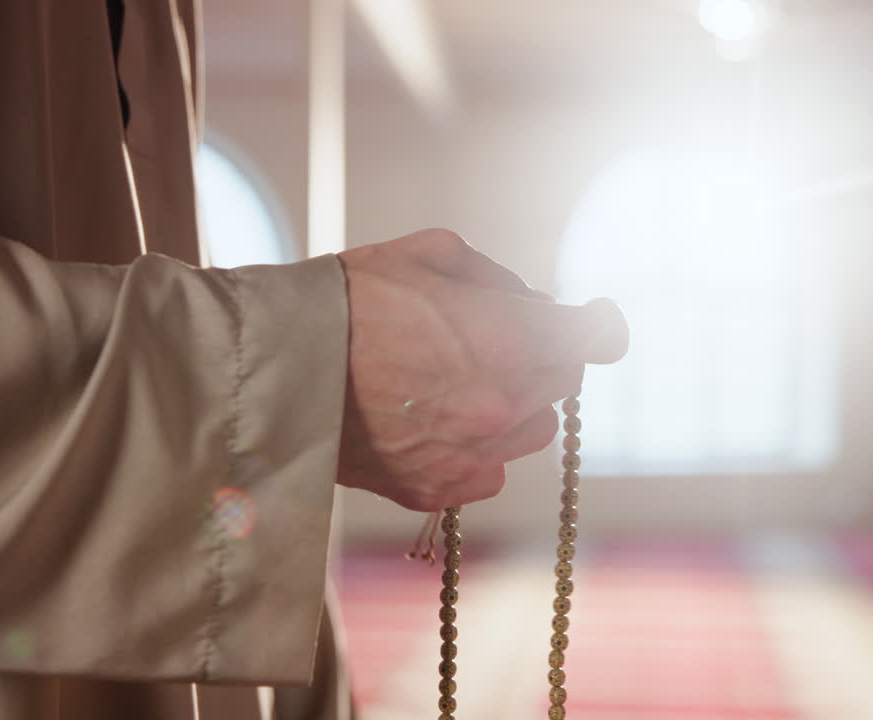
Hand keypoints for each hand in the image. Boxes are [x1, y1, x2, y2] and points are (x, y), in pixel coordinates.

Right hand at [335, 229, 627, 510]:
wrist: (275, 368)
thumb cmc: (349, 301)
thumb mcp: (430, 253)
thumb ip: (499, 280)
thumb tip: (533, 305)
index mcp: (509, 339)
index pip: (594, 337)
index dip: (596, 323)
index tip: (591, 319)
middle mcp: (502, 405)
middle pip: (563, 380)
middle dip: (544, 355)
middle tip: (497, 338)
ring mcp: (472, 454)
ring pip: (533, 430)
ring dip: (516, 404)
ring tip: (459, 383)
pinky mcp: (437, 489)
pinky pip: (488, 471)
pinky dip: (477, 448)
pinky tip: (435, 422)